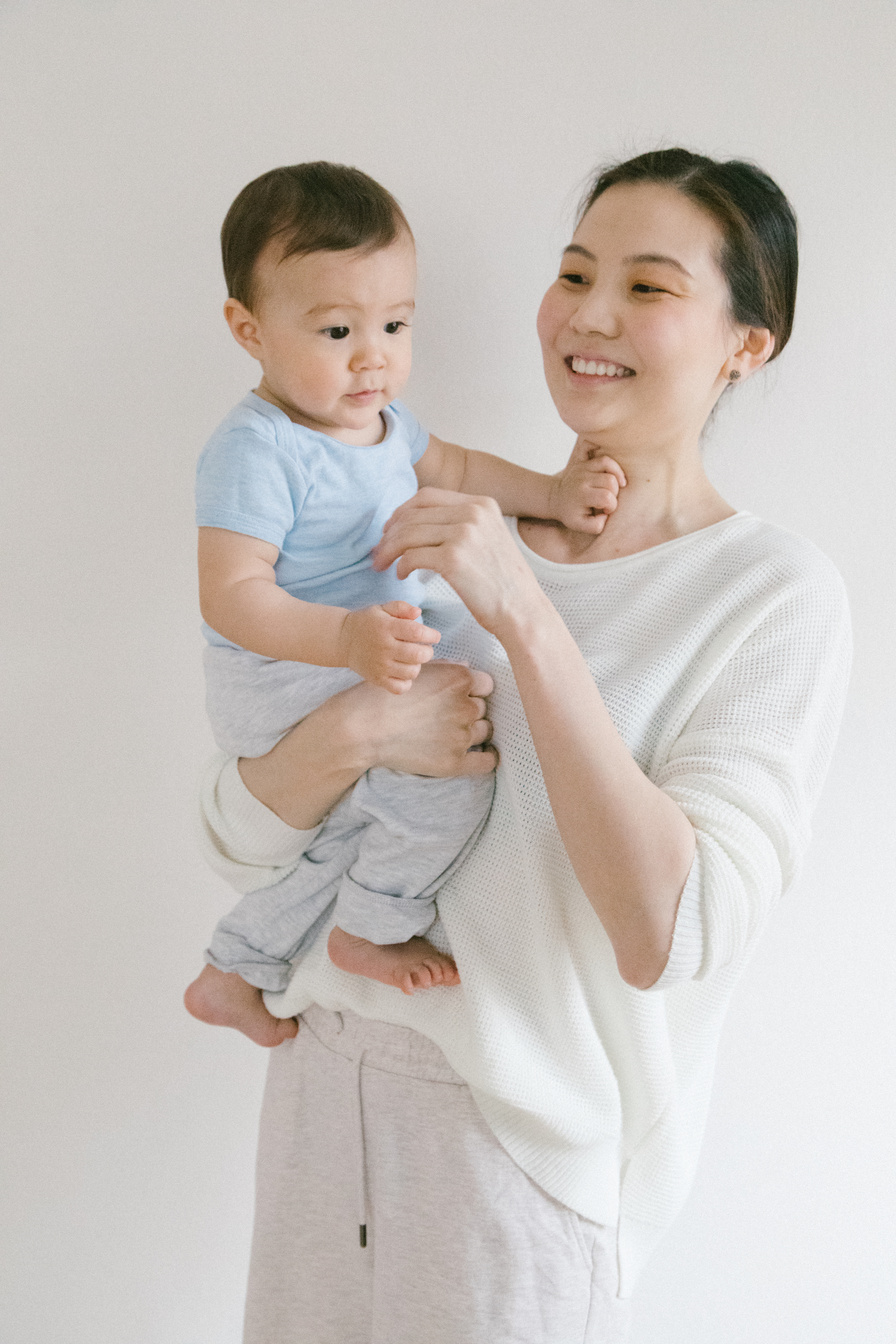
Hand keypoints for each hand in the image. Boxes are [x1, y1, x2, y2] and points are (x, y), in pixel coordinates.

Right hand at [338, 601, 440, 694]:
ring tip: (411, 659)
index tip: (434, 636)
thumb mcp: (382, 609)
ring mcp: (380, 666)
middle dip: (428, 652)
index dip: (431, 635)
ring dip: (417, 666)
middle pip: (418, 655)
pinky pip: (400, 688)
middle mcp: (384, 647)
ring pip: (412, 672)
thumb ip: (402, 607)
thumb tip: (418, 612)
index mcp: (386, 627)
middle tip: (424, 649)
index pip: (417, 633)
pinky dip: (406, 682)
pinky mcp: (377, 679)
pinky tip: (403, 672)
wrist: (343, 640)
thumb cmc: (368, 623)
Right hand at [343, 660, 495, 776]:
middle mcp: (465, 706)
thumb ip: (446, 668)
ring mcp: (461, 736)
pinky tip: (480, 754)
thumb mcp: (416, 672)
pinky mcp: (454, 761)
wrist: (361, 729)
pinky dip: (486, 758)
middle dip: (469, 710)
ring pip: (484, 731)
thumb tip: (467, 669)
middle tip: (446, 715)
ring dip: (474, 731)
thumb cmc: (382, 696)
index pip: (486, 684)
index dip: (474, 690)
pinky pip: (486, 761)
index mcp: (459, 679)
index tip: (460, 695)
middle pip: (483, 708)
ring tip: (450, 732)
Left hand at [374, 489, 543, 639]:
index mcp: (482, 504)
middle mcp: (473, 512)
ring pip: (408, 534)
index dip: (402, 511)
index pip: (427, 496)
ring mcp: (464, 534)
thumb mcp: (490, 539)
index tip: (390, 529)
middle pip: (413, 514)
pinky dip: (401, 566)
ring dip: (389, 550)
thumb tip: (421, 521)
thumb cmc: (504, 583)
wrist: (523, 611)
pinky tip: (402, 575)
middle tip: (379, 550)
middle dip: (390, 532)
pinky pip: (412, 556)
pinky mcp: (453, 559)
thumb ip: (463, 524)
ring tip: (383, 564)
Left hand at [550, 450, 625, 533]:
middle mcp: (583, 480)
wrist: (556, 497)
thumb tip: (607, 515)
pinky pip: (604, 458)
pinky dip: (614, 466)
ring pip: (609, 466)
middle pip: (610, 481)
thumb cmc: (571, 513)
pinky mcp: (585, 462)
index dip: (611, 506)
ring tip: (617, 487)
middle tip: (607, 500)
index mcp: (581, 496)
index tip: (605, 511)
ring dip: (617, 478)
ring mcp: (583, 468)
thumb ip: (596, 526)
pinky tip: (616, 476)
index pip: (606, 497)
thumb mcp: (580, 525)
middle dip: (615, 493)